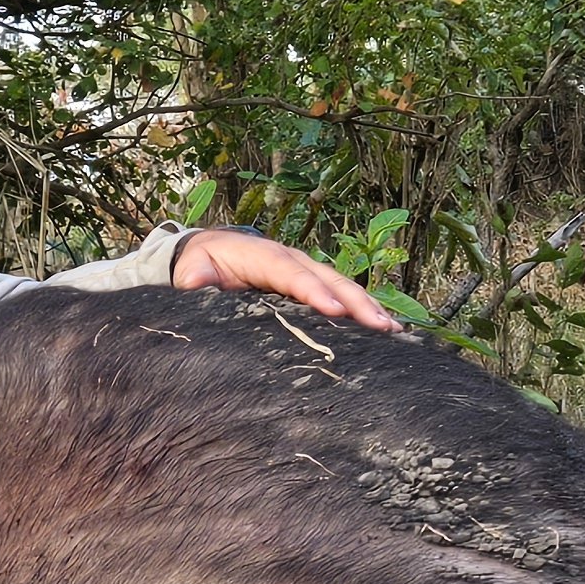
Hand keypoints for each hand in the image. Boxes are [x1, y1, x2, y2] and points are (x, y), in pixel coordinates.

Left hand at [174, 226, 403, 330]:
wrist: (207, 253)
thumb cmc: (201, 265)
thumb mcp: (192, 272)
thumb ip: (195, 280)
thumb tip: (196, 285)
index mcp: (262, 256)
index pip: (290, 273)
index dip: (313, 291)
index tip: (333, 311)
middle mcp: (290, 259)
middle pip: (328, 278)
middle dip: (355, 301)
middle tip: (380, 326)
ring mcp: (304, 271)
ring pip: (341, 286)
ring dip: (367, 306)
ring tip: (392, 329)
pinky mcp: (311, 285)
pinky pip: (340, 295)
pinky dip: (362, 310)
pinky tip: (383, 328)